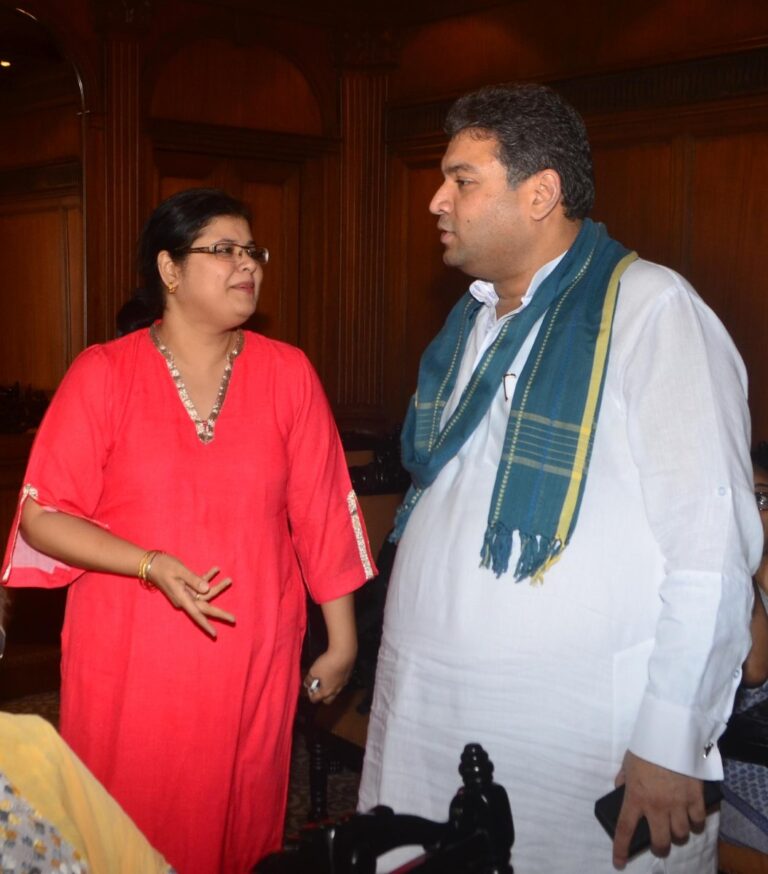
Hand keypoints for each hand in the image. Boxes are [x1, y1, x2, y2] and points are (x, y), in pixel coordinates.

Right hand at [147, 556, 235, 637]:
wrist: (150, 563)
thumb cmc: (164, 566)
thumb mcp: (179, 571)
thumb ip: (194, 580)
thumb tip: (207, 589)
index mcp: (182, 597)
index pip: (197, 614)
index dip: (206, 624)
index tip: (215, 634)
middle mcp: (184, 599)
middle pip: (205, 607)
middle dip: (219, 613)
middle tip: (234, 619)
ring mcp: (185, 594)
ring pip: (204, 594)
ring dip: (217, 587)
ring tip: (229, 580)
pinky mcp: (185, 588)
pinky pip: (199, 585)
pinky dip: (207, 578)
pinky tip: (216, 570)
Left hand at [304, 643, 356, 704]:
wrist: (344, 654)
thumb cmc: (327, 664)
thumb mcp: (313, 671)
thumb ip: (309, 679)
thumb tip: (306, 684)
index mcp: (326, 691)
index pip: (316, 699)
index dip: (310, 694)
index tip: (309, 687)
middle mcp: (336, 690)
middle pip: (328, 700)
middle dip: (322, 696)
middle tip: (318, 686)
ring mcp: (343, 684)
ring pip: (335, 691)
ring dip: (330, 687)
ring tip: (326, 678)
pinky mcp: (348, 676)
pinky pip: (341, 683)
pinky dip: (336, 680)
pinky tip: (334, 672)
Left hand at [612, 751, 704, 868]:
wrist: (670, 735)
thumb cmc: (646, 747)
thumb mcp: (628, 762)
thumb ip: (623, 779)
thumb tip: (620, 789)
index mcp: (636, 797)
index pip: (624, 829)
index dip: (620, 848)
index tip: (618, 862)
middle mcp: (657, 806)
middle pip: (660, 841)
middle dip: (659, 847)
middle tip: (659, 842)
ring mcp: (678, 804)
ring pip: (681, 834)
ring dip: (678, 833)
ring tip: (676, 826)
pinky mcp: (695, 797)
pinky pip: (699, 820)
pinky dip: (696, 822)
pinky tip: (692, 817)